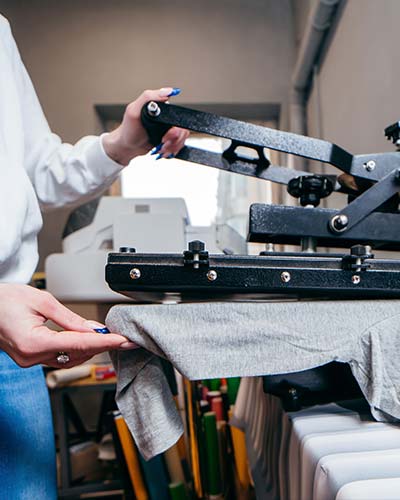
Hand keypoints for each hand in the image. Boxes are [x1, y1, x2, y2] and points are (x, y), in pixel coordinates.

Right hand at [0, 284, 135, 367]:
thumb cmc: (4, 300)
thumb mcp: (42, 301)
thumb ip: (70, 318)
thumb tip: (93, 328)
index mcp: (33, 343)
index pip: (79, 345)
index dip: (105, 343)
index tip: (122, 340)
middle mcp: (31, 357)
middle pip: (77, 354)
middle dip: (102, 346)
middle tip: (123, 338)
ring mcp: (29, 361)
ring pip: (69, 359)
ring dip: (90, 349)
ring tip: (110, 338)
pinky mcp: (30, 358)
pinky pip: (59, 357)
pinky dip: (76, 350)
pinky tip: (88, 342)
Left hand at [102, 87, 189, 165]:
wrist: (127, 147)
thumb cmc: (128, 130)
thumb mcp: (134, 110)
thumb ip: (148, 97)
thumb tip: (167, 91)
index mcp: (161, 109)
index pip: (178, 116)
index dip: (175, 129)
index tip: (166, 136)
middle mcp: (166, 118)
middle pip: (182, 129)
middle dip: (173, 140)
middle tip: (162, 143)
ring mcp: (169, 130)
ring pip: (182, 138)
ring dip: (172, 146)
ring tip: (161, 148)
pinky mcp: (169, 140)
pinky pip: (179, 145)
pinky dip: (172, 150)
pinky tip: (163, 150)